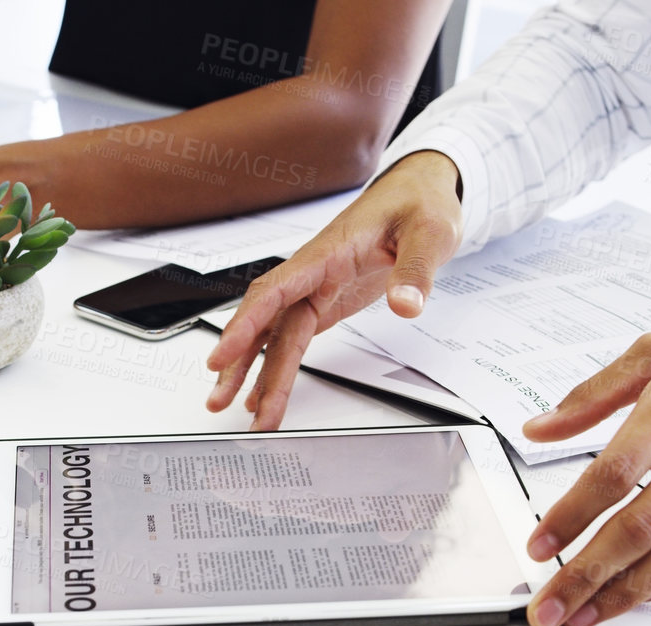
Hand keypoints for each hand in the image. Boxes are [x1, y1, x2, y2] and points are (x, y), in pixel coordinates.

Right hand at [208, 150, 462, 428]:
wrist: (419, 189)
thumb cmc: (418, 202)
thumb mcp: (429, 231)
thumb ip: (414, 270)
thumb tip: (406, 304)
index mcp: (329, 252)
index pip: (274, 291)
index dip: (245, 325)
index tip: (222, 355)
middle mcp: (314, 272)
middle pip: (268, 324)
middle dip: (242, 365)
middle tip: (221, 402)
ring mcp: (317, 287)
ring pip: (276, 335)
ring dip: (256, 373)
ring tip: (243, 411)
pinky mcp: (326, 299)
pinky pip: (292, 335)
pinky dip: (276, 363)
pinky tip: (264, 390)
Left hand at [522, 317, 650, 625]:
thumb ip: (595, 392)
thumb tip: (539, 428)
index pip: (614, 473)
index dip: (570, 517)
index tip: (538, 547)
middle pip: (639, 528)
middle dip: (585, 575)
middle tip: (549, 607)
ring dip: (625, 595)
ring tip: (585, 617)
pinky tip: (637, 596)